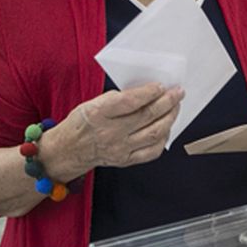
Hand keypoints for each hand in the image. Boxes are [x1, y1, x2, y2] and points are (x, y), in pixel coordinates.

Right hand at [65, 83, 183, 168]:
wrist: (69, 150)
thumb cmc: (82, 122)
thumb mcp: (93, 102)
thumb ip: (118, 98)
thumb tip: (145, 93)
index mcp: (99, 113)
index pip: (130, 101)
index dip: (149, 92)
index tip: (161, 86)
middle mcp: (110, 132)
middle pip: (147, 116)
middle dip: (167, 102)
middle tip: (178, 93)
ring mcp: (120, 148)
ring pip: (153, 134)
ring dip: (169, 118)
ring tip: (175, 108)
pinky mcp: (125, 160)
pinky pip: (151, 152)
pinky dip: (163, 138)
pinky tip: (166, 128)